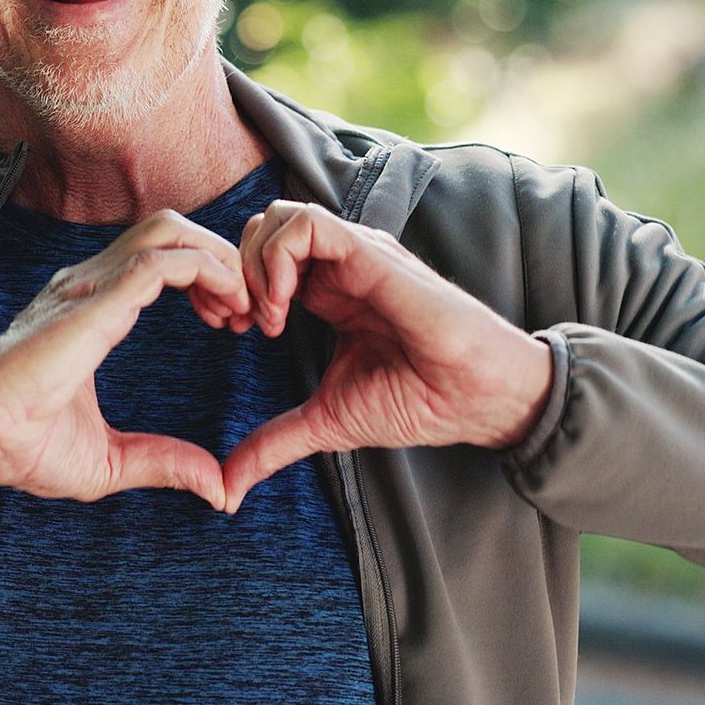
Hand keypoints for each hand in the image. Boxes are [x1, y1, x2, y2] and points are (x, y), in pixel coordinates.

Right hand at [0, 210, 250, 509]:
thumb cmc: (19, 448)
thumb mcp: (110, 461)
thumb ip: (164, 464)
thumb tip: (218, 490)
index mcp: (89, 307)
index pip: (158, 256)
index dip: (206, 276)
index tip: (230, 321)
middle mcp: (87, 285)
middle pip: (169, 229)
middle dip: (220, 258)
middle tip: (246, 311)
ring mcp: (86, 287)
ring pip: (168, 231)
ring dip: (218, 259)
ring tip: (239, 306)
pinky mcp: (91, 303)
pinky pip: (161, 262)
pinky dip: (205, 272)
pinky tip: (224, 309)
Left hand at [221, 201, 551, 513]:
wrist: (475, 399)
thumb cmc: (418, 401)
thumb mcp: (326, 422)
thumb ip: (274, 443)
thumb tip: (229, 488)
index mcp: (329, 293)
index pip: (261, 258)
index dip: (234, 289)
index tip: (235, 333)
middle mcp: (339, 266)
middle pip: (260, 227)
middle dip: (233, 271)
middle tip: (241, 324)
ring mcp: (355, 254)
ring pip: (278, 216)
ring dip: (254, 265)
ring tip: (267, 317)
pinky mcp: (371, 253)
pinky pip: (308, 224)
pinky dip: (277, 259)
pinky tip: (284, 307)